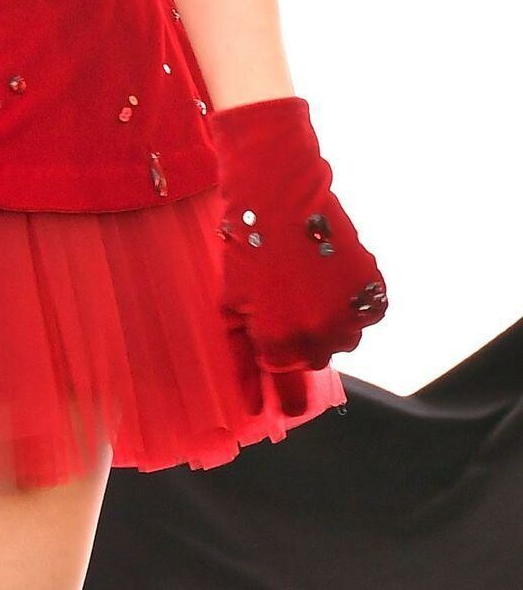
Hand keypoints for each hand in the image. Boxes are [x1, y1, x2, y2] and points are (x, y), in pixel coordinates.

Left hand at [207, 95, 387, 415]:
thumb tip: (252, 406)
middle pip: (315, 362)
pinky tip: (334, 274)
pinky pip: (368, 314)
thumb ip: (240, 356)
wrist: (280, 193)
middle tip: (290, 305)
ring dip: (330, 323)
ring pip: (345, 340)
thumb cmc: (247, 244)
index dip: (285, 391)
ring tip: (310, 284)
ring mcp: (346, 314)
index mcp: (275, 343)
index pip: (287, 391)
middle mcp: (315, 337)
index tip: (287, 397)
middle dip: (302, 342)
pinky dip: (355, 301)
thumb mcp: (231, 302)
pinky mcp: (369, 291)